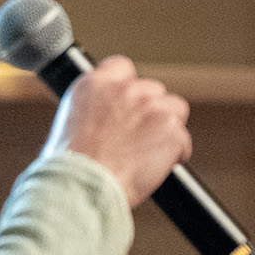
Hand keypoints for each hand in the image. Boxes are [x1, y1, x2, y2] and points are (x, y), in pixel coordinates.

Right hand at [43, 55, 191, 206]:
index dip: (130, 89)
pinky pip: (183, 141)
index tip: (130, 106)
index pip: (123, 67)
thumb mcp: (71, 122)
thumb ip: (97, 108)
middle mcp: (125, 90)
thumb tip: (111, 115)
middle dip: (150, 112)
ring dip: (167, 129)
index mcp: (96, 84)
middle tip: (137, 139)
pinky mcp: (171, 129)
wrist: (82, 187)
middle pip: (154, 91)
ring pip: (175, 109)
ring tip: (148, 153)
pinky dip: (175, 155)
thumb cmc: (71, 167)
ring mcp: (152, 107)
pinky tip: (155, 168)